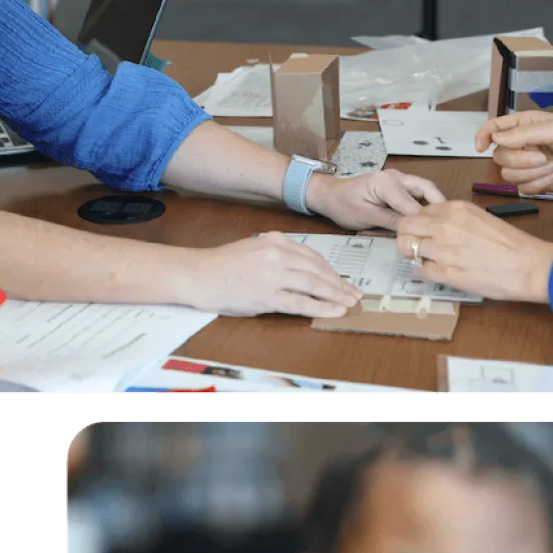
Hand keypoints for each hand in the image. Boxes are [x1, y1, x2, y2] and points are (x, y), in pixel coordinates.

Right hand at [186, 232, 362, 318]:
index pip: (313, 256)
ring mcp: (274, 275)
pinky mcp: (268, 295)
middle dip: (340, 284)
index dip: (331, 270)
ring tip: (350, 303)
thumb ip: (278, 254)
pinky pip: (301, 302)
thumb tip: (302, 269)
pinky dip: (321, 307)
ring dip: (336, 296)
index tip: (342, 280)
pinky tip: (335, 311)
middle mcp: (278, 254)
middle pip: (319, 270)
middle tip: (354, 293)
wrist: (198, 274)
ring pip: (315, 285)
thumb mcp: (254, 249)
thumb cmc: (221, 265)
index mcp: (276, 240)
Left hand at [306, 169, 444, 231]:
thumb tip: (412, 231)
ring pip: (425, 191)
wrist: (330, 195)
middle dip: (440, 206)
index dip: (424, 220)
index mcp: (387, 182)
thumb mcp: (365, 217)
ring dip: (435, 206)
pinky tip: (431, 221)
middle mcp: (397, 177)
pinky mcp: (399, 187)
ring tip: (444, 225)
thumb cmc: (343, 205)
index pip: (412, 203)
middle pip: (427, 189)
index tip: (435, 236)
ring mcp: (399, 180)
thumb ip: (391, 222)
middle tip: (450, 226)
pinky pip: (418, 195)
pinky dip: (426, 206)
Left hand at [395, 200, 552, 303]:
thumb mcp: (481, 219)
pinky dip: (425, 271)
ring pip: (407, 248)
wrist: (528, 266)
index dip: (419, 224)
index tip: (423, 232)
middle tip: (415, 246)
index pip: (420, 211)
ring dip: (414, 255)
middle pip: (405, 227)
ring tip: (429, 260)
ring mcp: (442, 249)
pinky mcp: (445, 272)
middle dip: (406, 237)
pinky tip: (439, 271)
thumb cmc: (512, 245)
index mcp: (455, 209)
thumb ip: (456, 220)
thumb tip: (438, 227)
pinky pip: (420, 270)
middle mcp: (445, 225)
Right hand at [474, 111, 552, 196]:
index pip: (494, 128)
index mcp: (525, 125)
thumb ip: (523, 134)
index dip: (483, 136)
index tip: (480, 147)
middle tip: (543, 158)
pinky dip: (536, 186)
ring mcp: (531, 165)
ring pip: (509, 175)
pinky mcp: (539, 183)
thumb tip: (495, 138)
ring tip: (552, 169)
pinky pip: (522, 189)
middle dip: (520, 161)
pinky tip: (552, 180)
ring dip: (530, 174)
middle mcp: (524, 145)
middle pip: (500, 157)